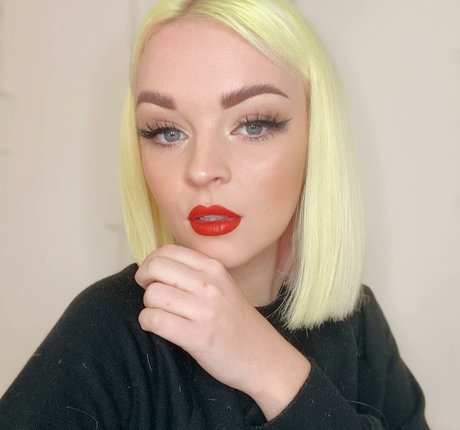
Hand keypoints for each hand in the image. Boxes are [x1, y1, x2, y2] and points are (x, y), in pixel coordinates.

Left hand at [135, 244, 310, 419]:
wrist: (263, 357)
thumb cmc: (237, 321)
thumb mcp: (223, 286)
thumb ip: (195, 273)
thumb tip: (156, 265)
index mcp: (214, 268)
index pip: (168, 251)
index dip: (151, 262)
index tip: (153, 276)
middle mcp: (209, 284)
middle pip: (155, 268)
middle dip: (144, 281)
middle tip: (152, 295)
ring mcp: (203, 310)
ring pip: (152, 295)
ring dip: (149, 306)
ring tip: (162, 314)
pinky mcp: (197, 337)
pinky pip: (154, 321)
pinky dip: (149, 324)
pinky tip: (160, 327)